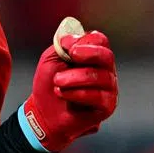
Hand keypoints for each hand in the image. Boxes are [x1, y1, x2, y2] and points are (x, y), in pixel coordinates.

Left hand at [20, 17, 117, 152]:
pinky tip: (62, 93)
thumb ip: (62, 47)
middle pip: (107, 56)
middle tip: (70, 56)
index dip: (85, 40)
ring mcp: (109, 88)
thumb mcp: (51, 60)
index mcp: (93, 56)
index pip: (100, 40)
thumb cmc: (49, 85)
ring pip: (100, 77)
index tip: (67, 46)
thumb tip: (73, 39)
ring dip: (74, 77)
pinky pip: (98, 96)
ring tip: (57, 82)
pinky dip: (77, 93)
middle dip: (88, 53)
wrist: (44, 113)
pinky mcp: (107, 106)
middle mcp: (105, 70)